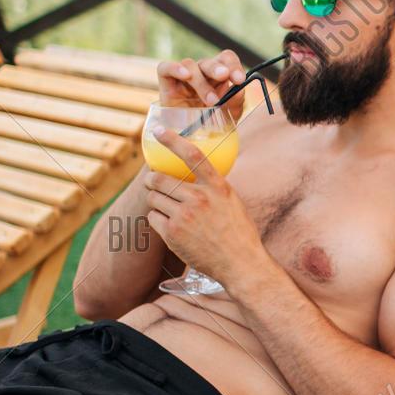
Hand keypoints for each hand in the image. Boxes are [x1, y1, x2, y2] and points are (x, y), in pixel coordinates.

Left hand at [142, 128, 266, 287]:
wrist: (241, 264)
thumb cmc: (239, 233)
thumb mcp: (232, 202)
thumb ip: (213, 187)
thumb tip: (194, 173)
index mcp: (218, 187)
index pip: (192, 155)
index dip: (172, 139)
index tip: (157, 130)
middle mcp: (200, 199)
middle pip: (160, 179)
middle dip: (152, 181)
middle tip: (154, 185)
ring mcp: (185, 216)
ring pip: (152, 198)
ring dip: (155, 202)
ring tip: (168, 210)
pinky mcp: (173, 233)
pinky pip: (152, 217)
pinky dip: (157, 220)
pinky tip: (171, 227)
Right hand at [157, 49, 247, 118]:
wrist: (191, 138)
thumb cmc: (212, 122)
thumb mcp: (229, 114)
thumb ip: (235, 101)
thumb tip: (239, 89)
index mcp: (219, 75)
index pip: (226, 59)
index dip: (234, 65)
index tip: (239, 80)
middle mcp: (202, 72)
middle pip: (209, 61)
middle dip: (218, 68)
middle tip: (224, 76)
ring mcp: (183, 75)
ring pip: (190, 65)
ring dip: (201, 81)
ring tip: (211, 101)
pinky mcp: (166, 80)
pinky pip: (166, 67)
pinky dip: (175, 68)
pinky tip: (185, 75)